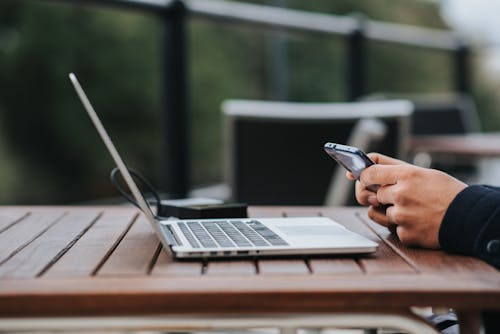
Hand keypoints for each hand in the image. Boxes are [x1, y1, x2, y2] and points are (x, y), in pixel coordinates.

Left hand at [349, 153, 466, 248]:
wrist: (469, 218)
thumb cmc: (446, 193)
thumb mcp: (423, 172)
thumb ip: (392, 170)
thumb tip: (362, 172)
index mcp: (406, 175)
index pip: (369, 172)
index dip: (363, 176)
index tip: (363, 178)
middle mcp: (401, 194)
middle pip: (372, 194)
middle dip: (382, 196)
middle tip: (400, 196)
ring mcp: (402, 216)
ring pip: (378, 213)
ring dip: (388, 211)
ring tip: (411, 209)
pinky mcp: (404, 234)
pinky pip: (391, 229)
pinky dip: (401, 226)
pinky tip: (417, 221)